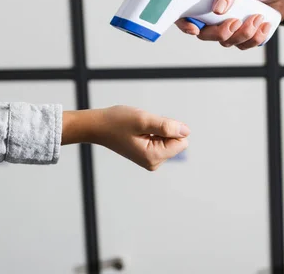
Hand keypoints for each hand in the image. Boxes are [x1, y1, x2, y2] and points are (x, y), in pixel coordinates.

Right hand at [62, 106, 189, 170]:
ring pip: (169, 140)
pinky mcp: (147, 155)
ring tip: (138, 129)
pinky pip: (161, 140)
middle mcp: (154, 163)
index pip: (182, 141)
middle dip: (163, 129)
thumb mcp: (143, 120)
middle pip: (176, 141)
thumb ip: (167, 126)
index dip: (170, 128)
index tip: (151, 126)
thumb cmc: (116, 122)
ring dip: (156, 130)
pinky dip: (152, 132)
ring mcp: (150, 160)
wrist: (98, 126)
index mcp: (154, 157)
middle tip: (143, 127)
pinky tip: (137, 132)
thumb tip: (186, 132)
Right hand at [175, 0, 283, 49]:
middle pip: (206, 34)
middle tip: (236, 22)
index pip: (187, 13)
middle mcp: (215, 15)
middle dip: (220, 33)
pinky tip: (264, 25)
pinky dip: (255, 38)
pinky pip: (243, 46)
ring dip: (243, 34)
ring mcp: (229, 27)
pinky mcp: (244, 36)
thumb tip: (217, 10)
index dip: (184, 24)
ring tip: (258, 17)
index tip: (194, 29)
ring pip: (226, 42)